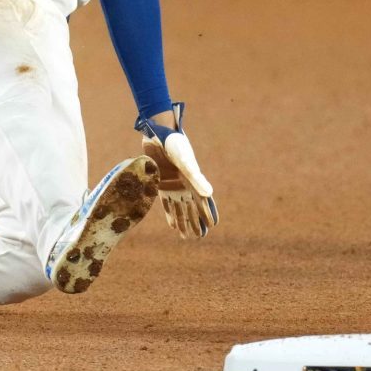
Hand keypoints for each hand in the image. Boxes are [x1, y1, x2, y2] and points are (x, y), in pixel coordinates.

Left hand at [139, 106, 218, 238]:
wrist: (158, 133)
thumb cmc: (175, 145)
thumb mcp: (186, 162)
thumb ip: (196, 179)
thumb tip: (209, 195)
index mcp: (194, 180)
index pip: (203, 201)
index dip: (208, 213)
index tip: (212, 226)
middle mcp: (184, 185)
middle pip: (192, 208)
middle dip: (196, 222)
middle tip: (199, 237)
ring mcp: (172, 185)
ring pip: (179, 208)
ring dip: (182, 221)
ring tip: (185, 236)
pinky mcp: (159, 183)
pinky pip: (166, 203)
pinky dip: (169, 214)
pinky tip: (172, 225)